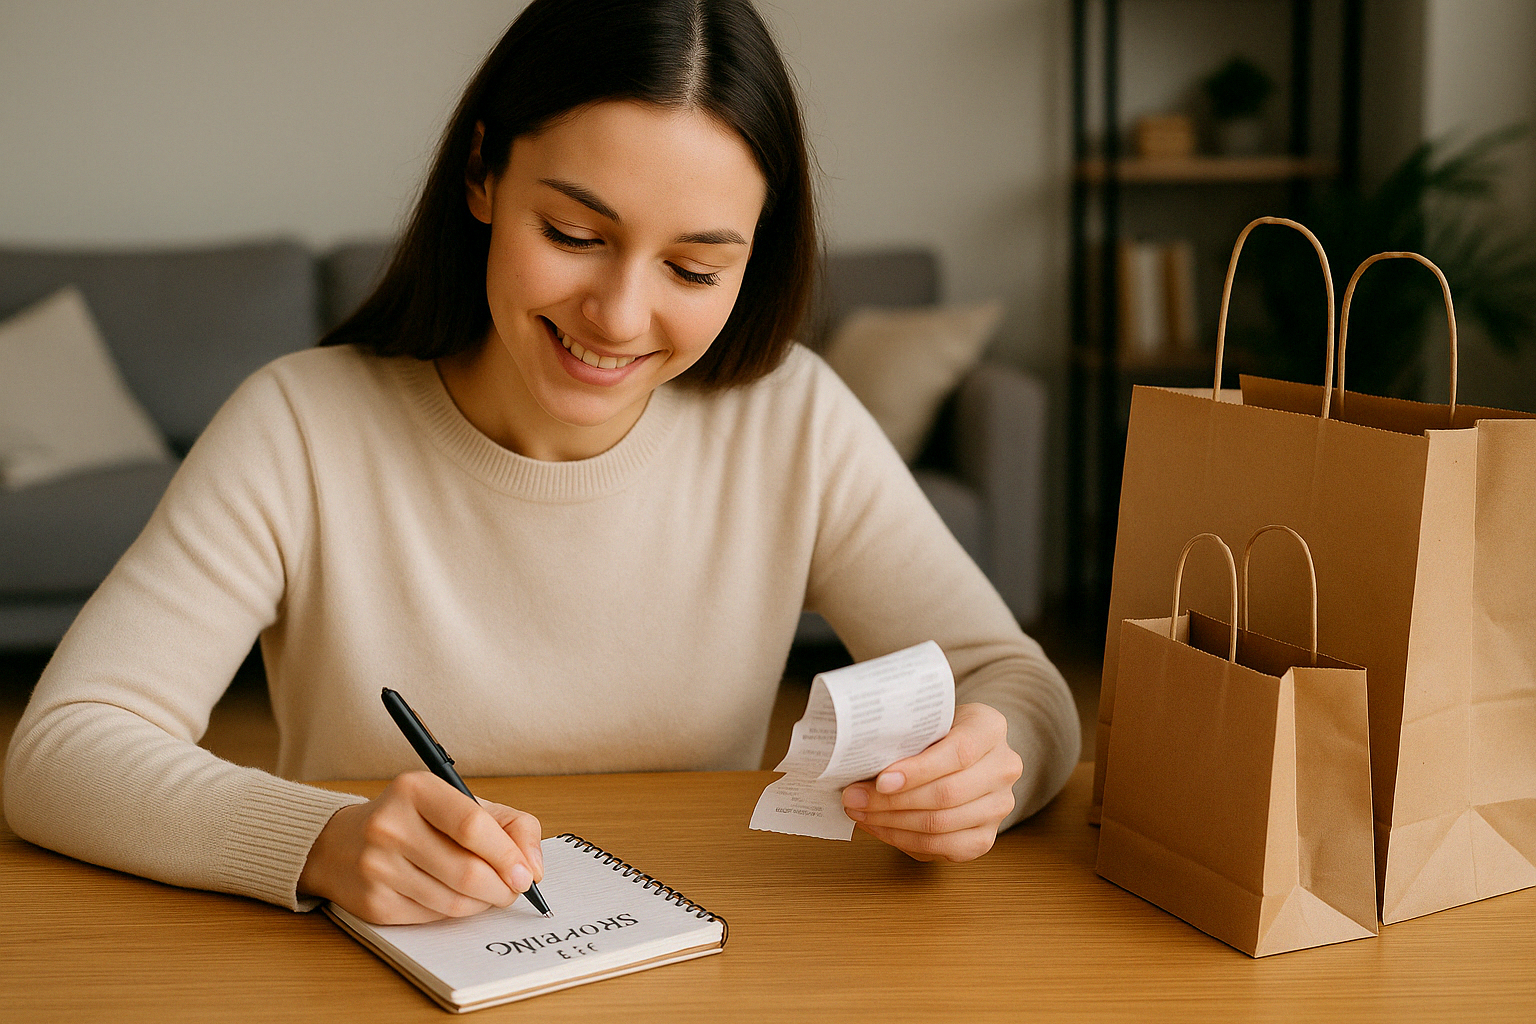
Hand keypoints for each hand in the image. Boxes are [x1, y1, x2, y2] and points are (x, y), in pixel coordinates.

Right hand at [299, 770, 543, 924]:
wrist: (343, 844)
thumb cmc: (416, 820)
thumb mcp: (462, 803)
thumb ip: (511, 825)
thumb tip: (534, 867)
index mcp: (416, 790)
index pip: (472, 826)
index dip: (507, 855)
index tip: (527, 874)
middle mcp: (390, 826)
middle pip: (466, 871)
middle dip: (502, 887)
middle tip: (514, 889)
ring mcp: (377, 866)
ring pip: (453, 901)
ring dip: (483, 903)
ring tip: (489, 893)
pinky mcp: (373, 902)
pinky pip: (433, 917)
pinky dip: (457, 913)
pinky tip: (457, 898)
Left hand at [841, 702, 1021, 862]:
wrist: (965, 752)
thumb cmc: (937, 733)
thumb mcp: (926, 721)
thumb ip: (905, 737)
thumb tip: (857, 763)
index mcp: (990, 728)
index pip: (958, 752)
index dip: (918, 771)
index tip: (880, 781)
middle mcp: (1004, 767)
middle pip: (947, 794)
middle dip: (892, 802)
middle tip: (854, 799)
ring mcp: (1000, 805)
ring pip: (942, 824)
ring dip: (892, 824)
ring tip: (861, 814)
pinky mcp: (987, 837)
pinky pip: (944, 848)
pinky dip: (905, 841)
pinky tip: (880, 829)